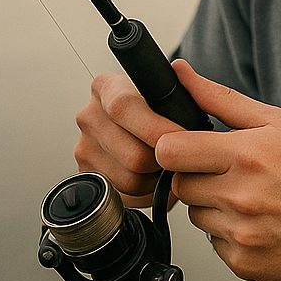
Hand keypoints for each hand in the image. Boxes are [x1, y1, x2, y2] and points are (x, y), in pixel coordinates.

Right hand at [74, 71, 182, 206]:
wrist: (138, 128)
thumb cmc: (157, 110)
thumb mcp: (169, 92)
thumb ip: (181, 90)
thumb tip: (195, 87)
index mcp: (107, 87)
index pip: (123, 108)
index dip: (157, 127)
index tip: (180, 135)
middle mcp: (90, 115)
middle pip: (133, 153)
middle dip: (164, 159)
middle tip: (179, 154)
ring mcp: (84, 146)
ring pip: (130, 177)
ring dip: (156, 177)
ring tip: (165, 163)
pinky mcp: (87, 174)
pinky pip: (122, 193)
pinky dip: (143, 190)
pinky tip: (150, 174)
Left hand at [154, 60, 280, 280]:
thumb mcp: (275, 122)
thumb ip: (220, 98)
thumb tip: (180, 72)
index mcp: (246, 153)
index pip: (170, 150)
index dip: (174, 146)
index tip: (187, 146)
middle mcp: (240, 195)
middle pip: (179, 183)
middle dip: (197, 175)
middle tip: (229, 172)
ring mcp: (239, 232)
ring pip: (194, 214)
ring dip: (212, 204)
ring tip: (248, 197)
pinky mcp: (239, 262)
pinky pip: (211, 241)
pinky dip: (227, 231)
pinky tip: (255, 221)